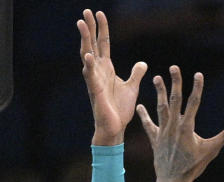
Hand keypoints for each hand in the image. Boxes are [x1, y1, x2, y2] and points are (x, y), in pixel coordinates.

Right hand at [77, 9, 147, 145]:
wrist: (115, 128)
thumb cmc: (120, 109)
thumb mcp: (132, 87)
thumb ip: (135, 74)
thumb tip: (142, 63)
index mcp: (106, 69)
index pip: (103, 44)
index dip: (102, 29)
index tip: (99, 13)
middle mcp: (98, 71)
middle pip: (92, 44)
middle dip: (90, 28)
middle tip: (86, 11)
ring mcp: (95, 80)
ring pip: (88, 55)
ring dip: (85, 40)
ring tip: (82, 24)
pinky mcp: (96, 92)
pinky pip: (91, 77)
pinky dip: (89, 66)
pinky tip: (88, 55)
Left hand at [136, 66, 223, 181]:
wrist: (172, 181)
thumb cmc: (193, 167)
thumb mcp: (211, 151)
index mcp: (187, 128)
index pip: (194, 103)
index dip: (197, 88)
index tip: (198, 74)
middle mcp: (173, 126)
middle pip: (175, 100)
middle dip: (175, 83)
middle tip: (173, 67)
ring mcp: (163, 132)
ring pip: (161, 108)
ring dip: (159, 93)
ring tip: (156, 78)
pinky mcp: (155, 139)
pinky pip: (148, 125)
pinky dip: (144, 116)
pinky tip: (140, 106)